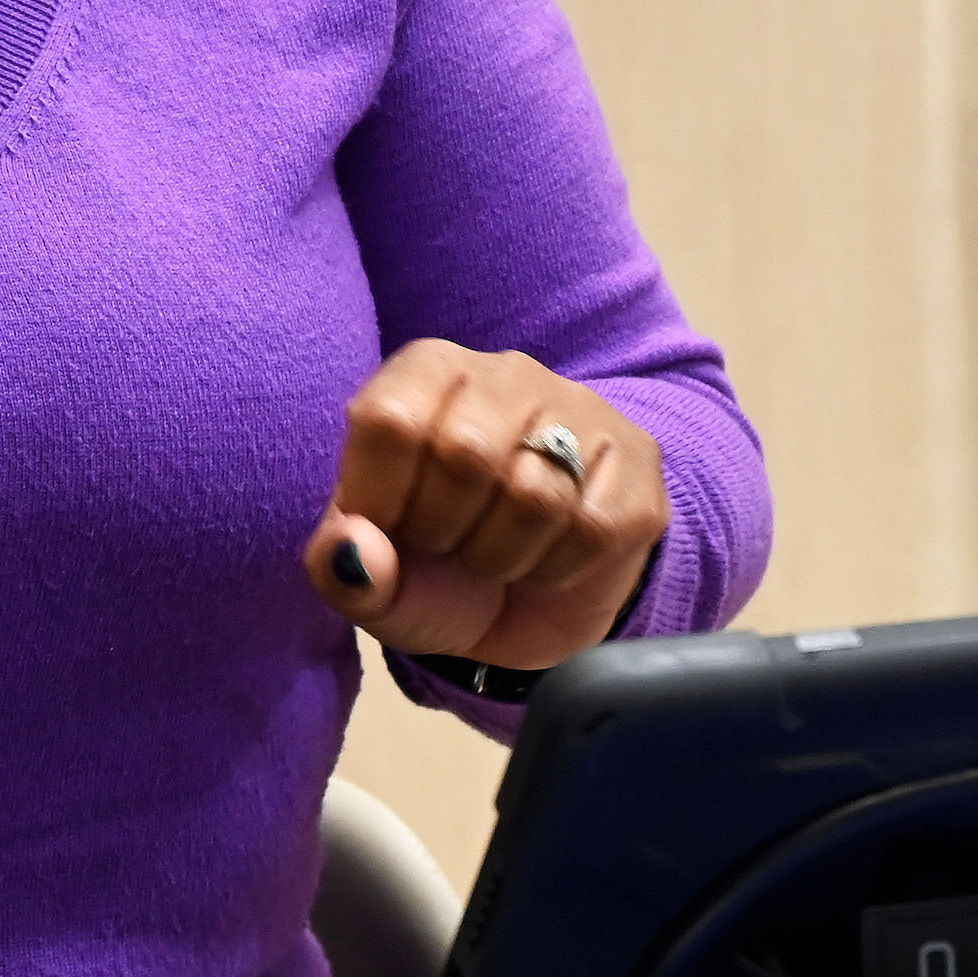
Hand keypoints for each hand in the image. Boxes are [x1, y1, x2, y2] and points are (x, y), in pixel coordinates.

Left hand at [308, 343, 669, 672]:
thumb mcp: (375, 584)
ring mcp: (581, 410)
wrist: (536, 604)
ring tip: (498, 557)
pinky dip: (559, 571)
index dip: (381, 498)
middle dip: (447, 533)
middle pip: (464, 453)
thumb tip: (348, 550)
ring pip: (535, 493)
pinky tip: (550, 564)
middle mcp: (507, 372)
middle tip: (452, 548)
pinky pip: (593, 526)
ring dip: (503, 558)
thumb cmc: (441, 573)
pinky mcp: (638, 460)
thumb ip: (339, 568)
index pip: (388, 417)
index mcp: (427, 373)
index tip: (391, 534)